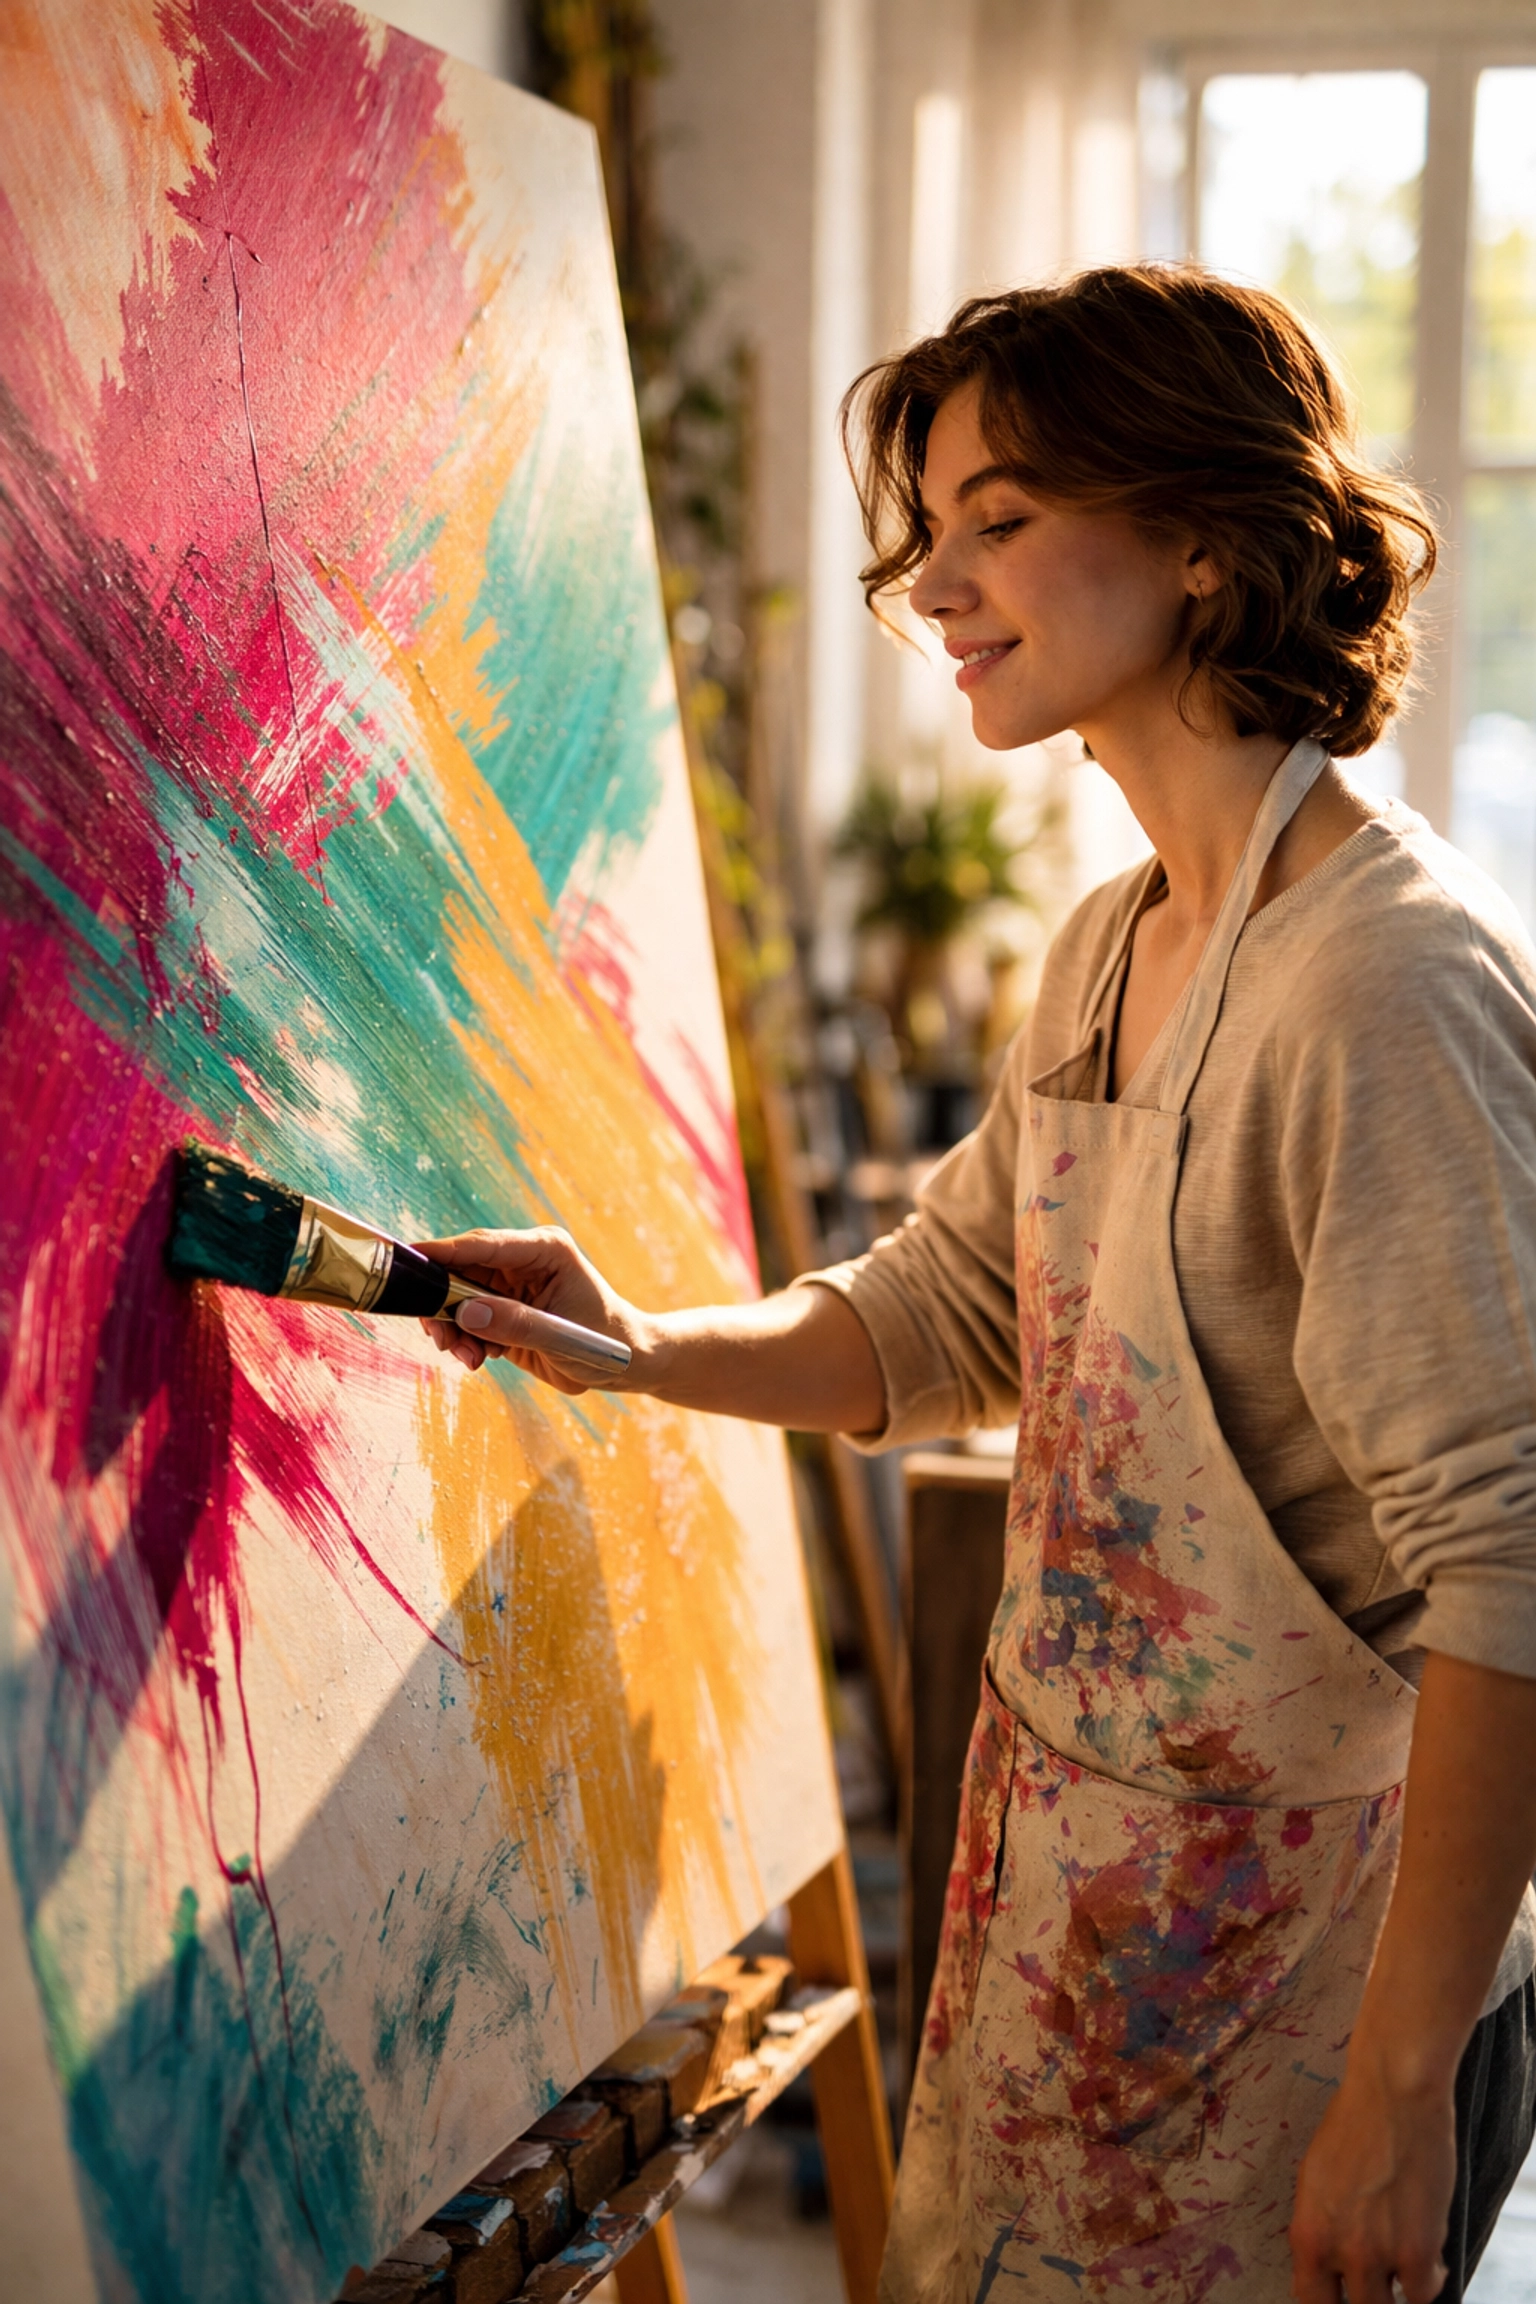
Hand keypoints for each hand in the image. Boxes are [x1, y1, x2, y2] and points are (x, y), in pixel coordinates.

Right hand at [414, 1227, 648, 1394]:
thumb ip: (513, 1323)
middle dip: (443, 1304)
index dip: (443, 1251)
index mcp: (544, 1249)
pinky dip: (464, 1339)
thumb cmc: (606, 1343)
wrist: (626, 1365)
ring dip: (452, 1327)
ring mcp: (511, 1284)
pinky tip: (478, 1358)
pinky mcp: (504, 1310)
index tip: (409, 1259)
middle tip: (440, 1338)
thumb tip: (464, 1312)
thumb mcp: (561, 1336)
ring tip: (467, 1357)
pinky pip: (467, 1319)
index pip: (482, 1243)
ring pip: (457, 1296)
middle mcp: (523, 1260)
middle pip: (460, 1270)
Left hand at [1289, 2042, 1454, 2303]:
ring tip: (1404, 2269)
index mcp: (1306, 2233)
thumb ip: (1322, 2224)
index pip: (1310, 2299)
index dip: (1329, 2301)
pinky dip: (1430, 2280)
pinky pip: (1424, 2293)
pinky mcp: (1418, 2251)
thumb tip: (1331, 2258)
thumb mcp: (1315, 2177)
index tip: (1342, 2295)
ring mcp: (1378, 2255)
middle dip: (1366, 2296)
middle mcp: (1337, 2251)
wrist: (1392, 2093)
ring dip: (1398, 2289)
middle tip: (1379, 2282)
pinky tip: (1430, 2258)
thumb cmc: (1352, 2123)